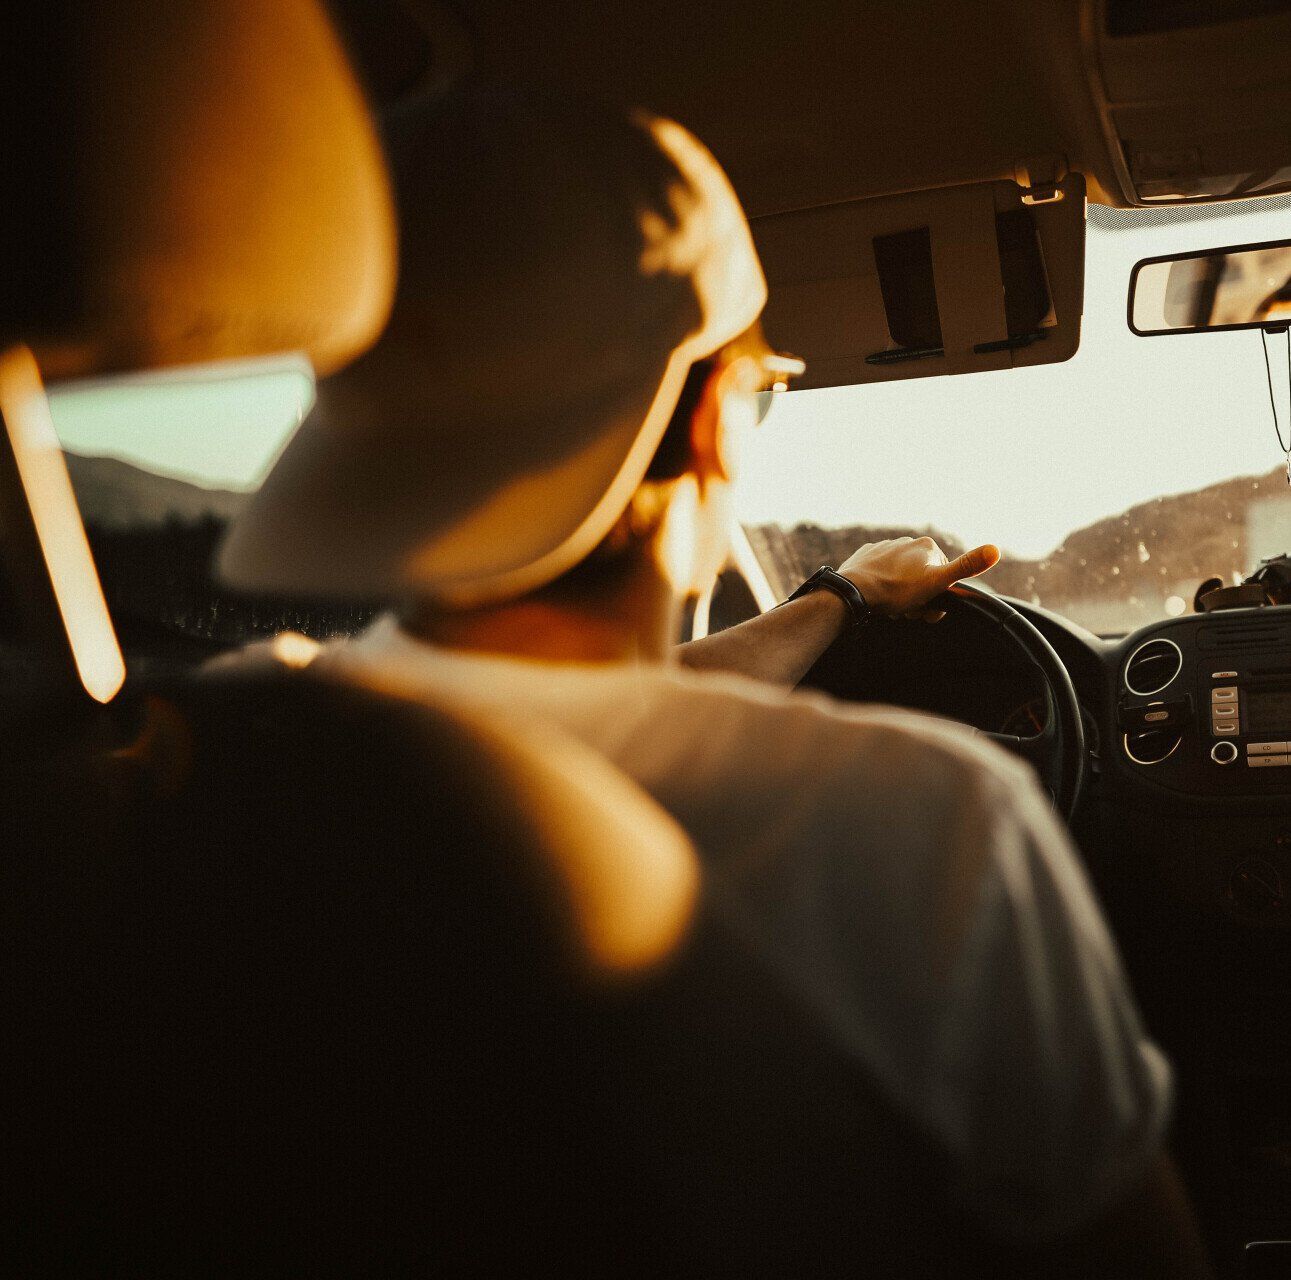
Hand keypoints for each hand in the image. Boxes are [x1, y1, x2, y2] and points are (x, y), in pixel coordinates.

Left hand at [838, 536, 999, 621]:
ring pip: (902, 577)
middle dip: (919, 599)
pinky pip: (881, 574)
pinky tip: (878, 597)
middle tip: (908, 612)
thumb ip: (966, 567)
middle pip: (922, 579)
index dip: (938, 598)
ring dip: (901, 595)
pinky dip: (882, 586)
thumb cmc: (896, 590)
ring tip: (892, 607)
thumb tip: (996, 549)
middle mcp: (907, 541)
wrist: (854, 590)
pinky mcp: (866, 556)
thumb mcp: (937, 583)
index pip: (944, 578)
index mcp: (927, 547)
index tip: (926, 610)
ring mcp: (885, 547)